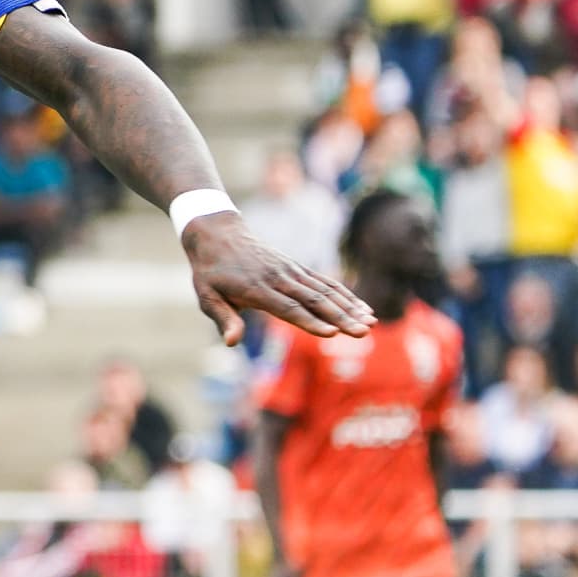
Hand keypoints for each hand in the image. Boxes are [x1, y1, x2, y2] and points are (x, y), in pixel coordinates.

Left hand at [182, 213, 373, 346]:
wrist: (217, 234)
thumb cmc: (210, 272)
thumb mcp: (206, 295)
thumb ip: (223, 318)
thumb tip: (232, 342)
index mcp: (255, 288)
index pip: (287, 308)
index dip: (309, 321)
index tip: (331, 334)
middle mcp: (278, 278)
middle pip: (313, 300)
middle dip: (340, 317)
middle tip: (363, 333)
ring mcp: (290, 271)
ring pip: (325, 289)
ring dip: (349, 306)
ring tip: (372, 322)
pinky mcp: (297, 267)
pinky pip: (324, 281)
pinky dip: (345, 294)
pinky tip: (363, 307)